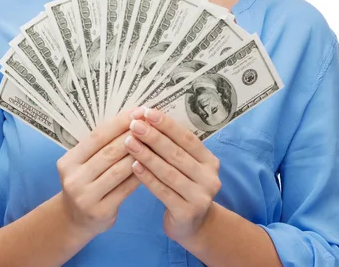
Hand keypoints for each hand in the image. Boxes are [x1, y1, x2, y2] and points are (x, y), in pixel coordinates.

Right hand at [56, 108, 140, 237]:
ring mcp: (86, 197)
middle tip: (151, 123)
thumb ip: (100, 146)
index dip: (119, 123)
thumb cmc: (85, 182)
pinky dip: (140, 174)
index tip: (137, 111)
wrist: (74, 220)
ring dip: (139, 153)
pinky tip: (152, 164)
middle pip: (109, 152)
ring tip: (154, 141)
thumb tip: (131, 118)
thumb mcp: (83, 163)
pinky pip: (126, 188)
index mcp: (68, 161)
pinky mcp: (101, 211)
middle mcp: (74, 179)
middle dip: (132, 135)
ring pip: (119, 170)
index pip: (97, 136)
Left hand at [123, 107, 220, 243]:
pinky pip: (163, 191)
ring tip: (129, 142)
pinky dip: (147, 177)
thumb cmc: (183, 187)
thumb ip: (173, 146)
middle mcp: (209, 178)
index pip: (187, 138)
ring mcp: (200, 197)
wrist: (192, 226)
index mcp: (209, 161)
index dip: (167, 124)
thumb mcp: (185, 166)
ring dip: (147, 155)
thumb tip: (147, 118)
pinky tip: (133, 166)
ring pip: (168, 172)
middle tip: (135, 124)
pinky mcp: (187, 213)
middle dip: (153, 136)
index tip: (147, 112)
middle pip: (177, 153)